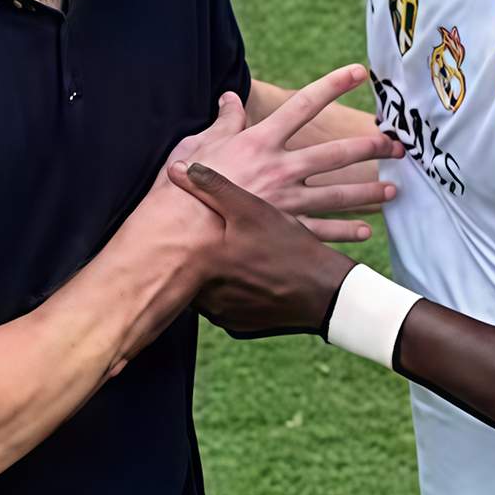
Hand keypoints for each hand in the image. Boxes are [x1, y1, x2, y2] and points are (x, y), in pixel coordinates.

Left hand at [168, 161, 357, 338]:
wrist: (323, 293)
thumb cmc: (287, 246)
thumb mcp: (251, 210)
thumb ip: (212, 187)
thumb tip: (177, 168)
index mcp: (202, 262)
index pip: (171, 250)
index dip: (174, 235)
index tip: (175, 226)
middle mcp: (205, 294)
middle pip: (186, 272)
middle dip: (193, 257)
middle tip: (206, 240)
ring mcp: (220, 314)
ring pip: (203, 291)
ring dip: (210, 276)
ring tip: (227, 257)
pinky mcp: (236, 327)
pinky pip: (223, 308)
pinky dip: (229, 294)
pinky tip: (244, 279)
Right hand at [175, 66, 403, 242]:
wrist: (178, 234)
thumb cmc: (179, 187)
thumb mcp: (197, 143)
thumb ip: (223, 121)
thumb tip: (230, 98)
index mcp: (260, 141)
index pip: (303, 105)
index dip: (332, 85)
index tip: (359, 72)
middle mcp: (280, 168)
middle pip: (336, 153)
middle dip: (370, 147)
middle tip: (397, 146)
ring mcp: (286, 202)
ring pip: (338, 193)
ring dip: (368, 192)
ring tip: (392, 190)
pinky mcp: (283, 231)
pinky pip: (321, 231)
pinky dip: (344, 231)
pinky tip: (364, 231)